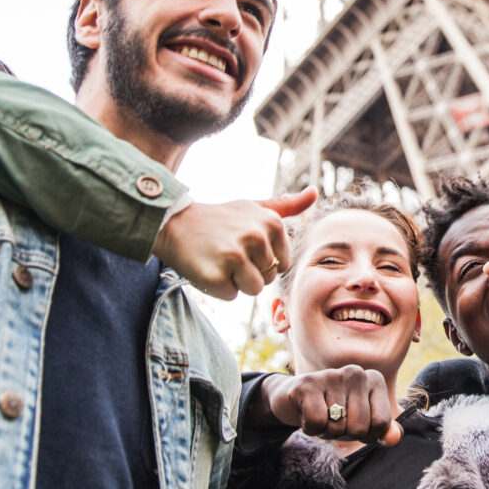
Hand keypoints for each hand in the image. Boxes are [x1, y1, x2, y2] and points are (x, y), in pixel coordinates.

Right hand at [152, 188, 316, 299]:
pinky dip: (219, 287)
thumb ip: (286, 206)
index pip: (282, 264)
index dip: (263, 261)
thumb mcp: (254, 207)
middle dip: (249, 271)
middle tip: (228, 252)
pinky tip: (207, 268)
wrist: (173, 222)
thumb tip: (315, 192)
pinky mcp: (214, 275)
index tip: (244, 246)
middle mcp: (255, 237)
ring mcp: (234, 256)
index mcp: (271, 222)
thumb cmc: (219, 218)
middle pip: (268, 278)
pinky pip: (230, 295)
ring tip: (220, 261)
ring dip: (236, 282)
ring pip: (253, 289)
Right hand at [256, 366, 401, 445]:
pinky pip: (316, 423)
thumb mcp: (362, 422)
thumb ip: (382, 430)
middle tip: (333, 420)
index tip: (354, 423)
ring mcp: (331, 375)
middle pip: (359, 428)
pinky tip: (306, 413)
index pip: (381, 424)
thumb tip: (394, 439)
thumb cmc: (334, 412)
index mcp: (374, 379)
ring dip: (325, 431)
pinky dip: (309, 428)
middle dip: (344, 434)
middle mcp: (356, 372)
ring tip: (321, 414)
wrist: (293, 400)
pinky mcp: (307, 383)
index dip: (367, 435)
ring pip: (337, 428)